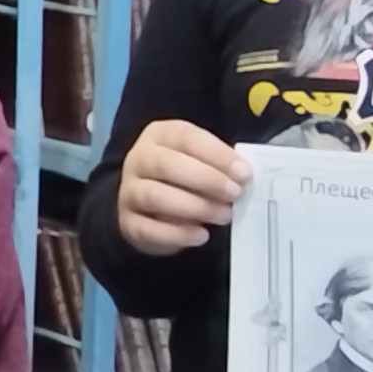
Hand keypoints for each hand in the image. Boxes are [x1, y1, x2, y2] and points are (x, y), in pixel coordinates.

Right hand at [112, 120, 249, 255]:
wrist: (149, 206)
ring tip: (224, 216)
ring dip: (194, 207)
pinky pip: (148, 229)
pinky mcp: (127, 223)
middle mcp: (138, 159)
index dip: (216, 154)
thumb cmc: (185, 177)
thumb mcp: (201, 160)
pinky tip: (201, 235)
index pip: (185, 137)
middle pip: (166, 164)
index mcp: (159, 135)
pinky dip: (177, 234)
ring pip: (154, 196)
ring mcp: (128, 191)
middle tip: (235, 194)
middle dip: (206, 179)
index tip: (244, 173)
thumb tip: (243, 176)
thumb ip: (219, 164)